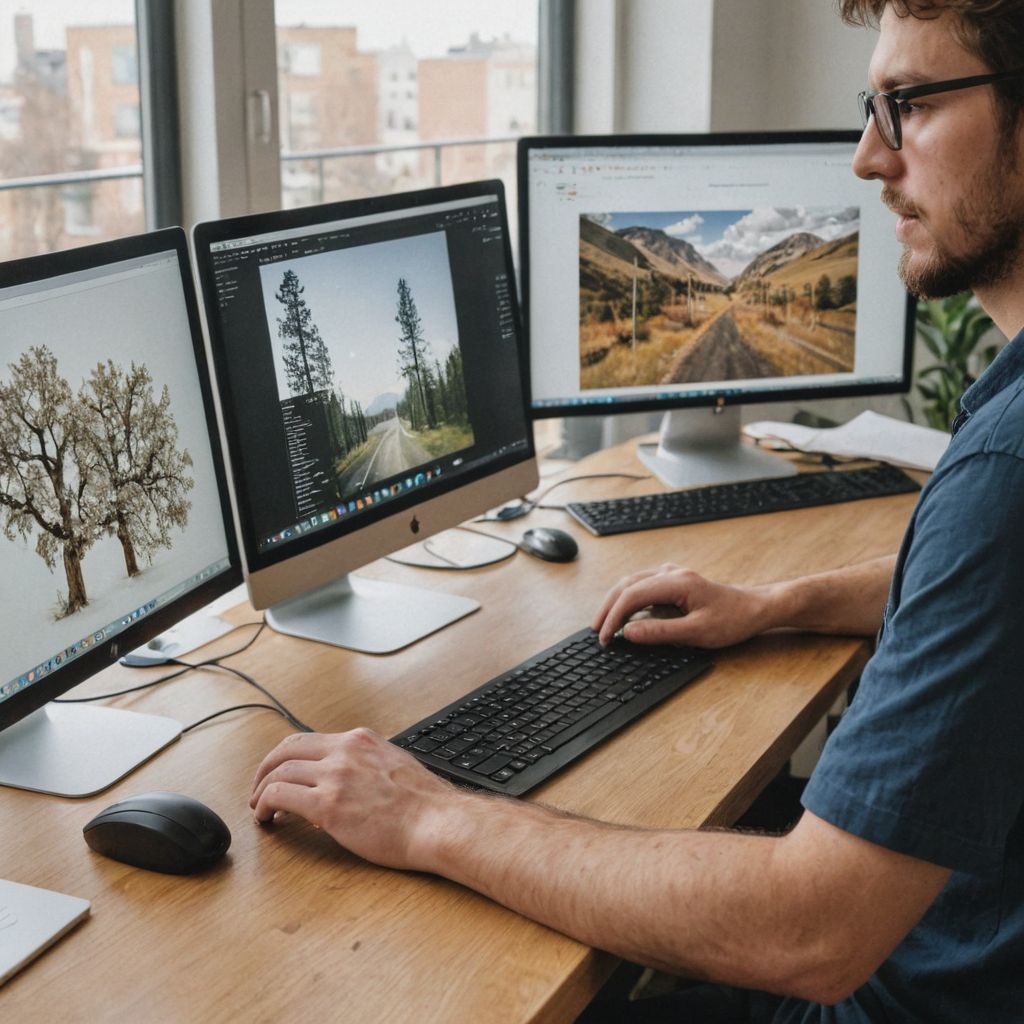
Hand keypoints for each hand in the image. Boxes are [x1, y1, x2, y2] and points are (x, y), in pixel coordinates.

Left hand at [249, 728, 461, 870]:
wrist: (438, 823)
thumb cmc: (426, 805)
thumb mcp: (395, 766)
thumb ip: (369, 766)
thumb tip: (353, 782)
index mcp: (361, 740)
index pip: (310, 739)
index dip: (287, 757)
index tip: (280, 773)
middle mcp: (345, 750)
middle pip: (287, 749)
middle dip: (266, 768)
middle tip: (258, 788)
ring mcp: (335, 775)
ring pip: (278, 771)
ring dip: (261, 789)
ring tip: (258, 808)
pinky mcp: (328, 804)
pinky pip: (279, 796)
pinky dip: (264, 805)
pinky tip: (266, 819)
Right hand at [592, 563, 774, 648]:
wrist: (755, 608)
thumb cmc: (732, 620)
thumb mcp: (698, 633)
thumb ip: (661, 632)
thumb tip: (629, 632)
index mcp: (676, 582)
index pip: (632, 596)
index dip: (614, 617)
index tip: (606, 638)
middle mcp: (671, 572)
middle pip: (626, 585)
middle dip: (608, 608)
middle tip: (597, 631)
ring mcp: (672, 574)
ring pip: (631, 582)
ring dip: (615, 601)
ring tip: (604, 623)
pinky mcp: (674, 580)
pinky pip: (641, 584)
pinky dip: (627, 598)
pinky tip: (623, 613)